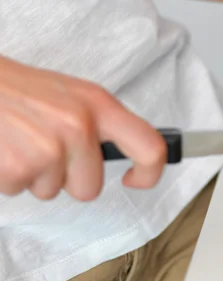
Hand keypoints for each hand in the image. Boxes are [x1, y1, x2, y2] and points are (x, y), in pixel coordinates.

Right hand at [0, 56, 166, 200]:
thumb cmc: (19, 89)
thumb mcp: (71, 94)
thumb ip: (100, 123)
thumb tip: (129, 156)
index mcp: (99, 105)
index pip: (150, 147)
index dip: (150, 174)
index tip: (134, 180)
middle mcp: (80, 126)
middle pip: (90, 187)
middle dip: (66, 178)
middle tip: (43, 148)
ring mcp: (49, 148)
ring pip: (51, 191)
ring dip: (34, 175)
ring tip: (18, 142)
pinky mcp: (18, 167)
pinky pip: (19, 191)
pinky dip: (8, 177)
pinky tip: (2, 149)